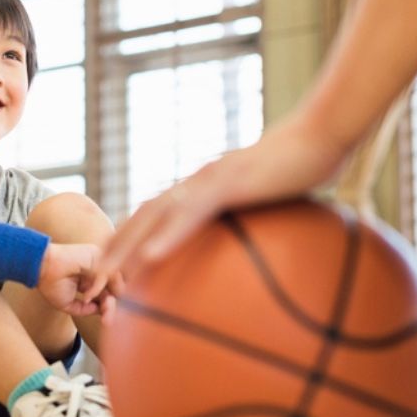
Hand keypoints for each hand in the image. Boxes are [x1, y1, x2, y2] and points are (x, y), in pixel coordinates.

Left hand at [95, 115, 350, 289]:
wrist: (326, 135)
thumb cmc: (307, 171)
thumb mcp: (277, 207)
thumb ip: (257, 230)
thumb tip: (261, 262)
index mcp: (204, 190)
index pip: (155, 217)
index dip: (128, 241)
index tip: (110, 271)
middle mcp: (197, 183)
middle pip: (142, 217)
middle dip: (113, 249)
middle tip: (90, 282)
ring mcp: (209, 181)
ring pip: (155, 216)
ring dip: (126, 247)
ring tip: (104, 275)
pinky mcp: (228, 182)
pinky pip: (191, 213)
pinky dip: (167, 236)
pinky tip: (149, 258)